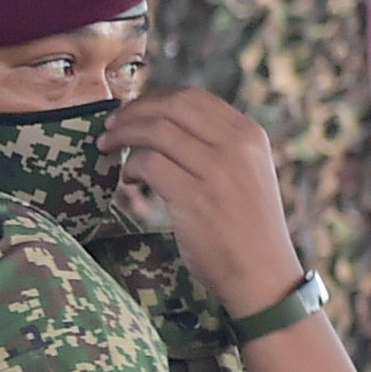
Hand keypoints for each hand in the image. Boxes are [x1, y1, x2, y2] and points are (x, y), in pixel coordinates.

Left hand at [99, 89, 303, 317]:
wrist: (262, 274)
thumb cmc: (245, 227)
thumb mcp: (246, 172)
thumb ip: (216, 146)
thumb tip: (164, 124)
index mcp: (249, 134)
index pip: (192, 97)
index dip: (153, 99)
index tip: (131, 111)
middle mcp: (236, 145)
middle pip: (171, 106)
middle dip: (132, 111)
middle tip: (109, 126)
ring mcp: (217, 169)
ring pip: (155, 131)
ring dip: (122, 135)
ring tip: (108, 148)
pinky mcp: (195, 196)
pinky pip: (148, 163)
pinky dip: (130, 167)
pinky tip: (128, 181)